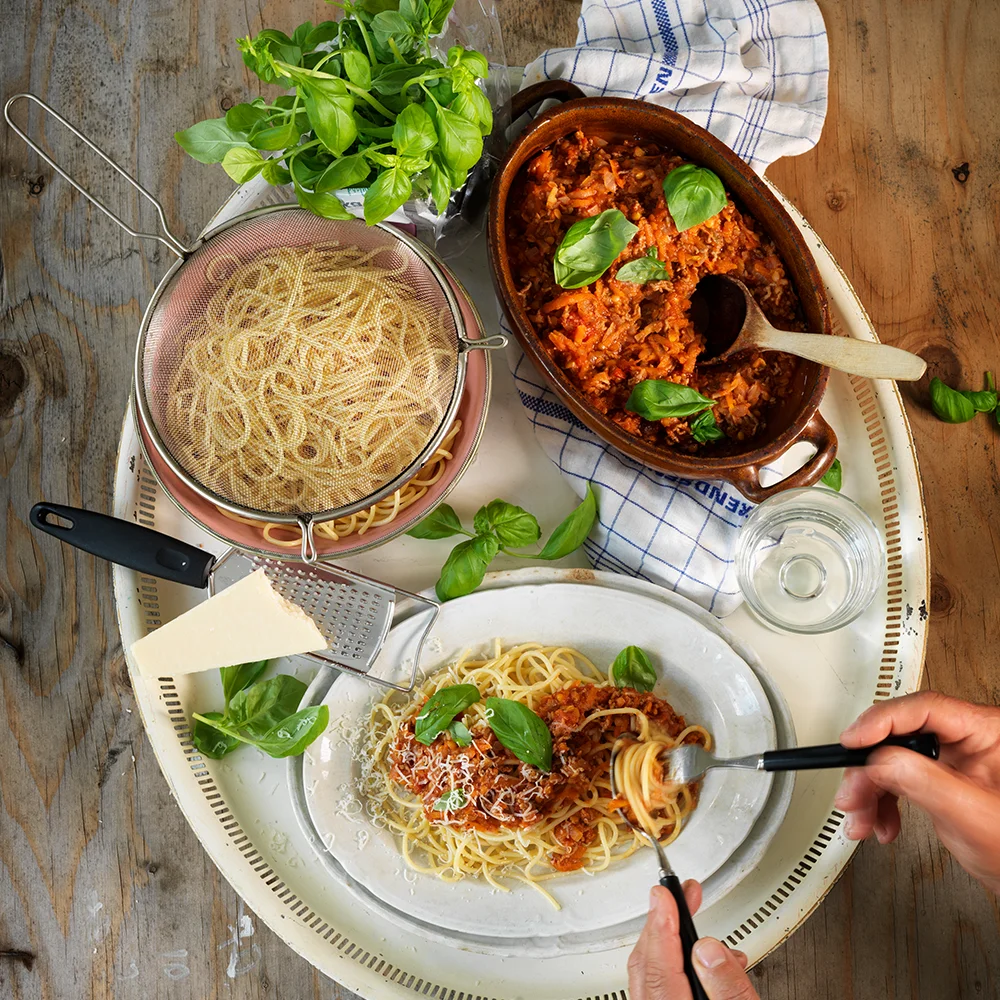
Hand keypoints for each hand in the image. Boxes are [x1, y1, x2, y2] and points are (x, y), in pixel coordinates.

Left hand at [628, 880, 758, 998]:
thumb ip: (728, 987)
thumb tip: (710, 949)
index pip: (659, 966)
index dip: (661, 923)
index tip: (664, 893)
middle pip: (649, 962)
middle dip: (665, 920)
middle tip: (685, 891)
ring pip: (651, 970)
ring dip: (672, 939)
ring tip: (699, 921)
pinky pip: (659, 983)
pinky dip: (675, 962)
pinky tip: (703, 958)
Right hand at [836, 691, 999, 893]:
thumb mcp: (972, 815)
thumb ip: (925, 782)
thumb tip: (879, 760)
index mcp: (988, 732)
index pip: (926, 709)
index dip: (884, 721)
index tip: (853, 741)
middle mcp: (967, 740)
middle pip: (900, 737)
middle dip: (870, 770)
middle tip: (853, 794)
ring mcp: (950, 761)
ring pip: (891, 761)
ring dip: (869, 792)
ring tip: (862, 819)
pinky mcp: (937, 781)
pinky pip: (896, 781)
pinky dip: (880, 803)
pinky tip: (880, 823)